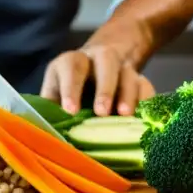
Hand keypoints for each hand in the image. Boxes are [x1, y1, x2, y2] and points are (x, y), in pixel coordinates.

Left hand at [40, 46, 154, 117]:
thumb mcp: (55, 91)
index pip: (71, 67)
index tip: (70, 110)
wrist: (98, 63)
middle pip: (105, 63)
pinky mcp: (139, 79)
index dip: (70, 88)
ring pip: (128, 74)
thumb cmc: (70, 87)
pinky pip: (146, 87)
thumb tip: (46, 134)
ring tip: (125, 116)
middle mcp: (98, 59)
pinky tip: (143, 118)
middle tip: (101, 112)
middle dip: (104, 88)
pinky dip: (146, 101)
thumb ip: (50, 108)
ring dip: (128, 95)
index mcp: (72, 62)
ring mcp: (122, 68)